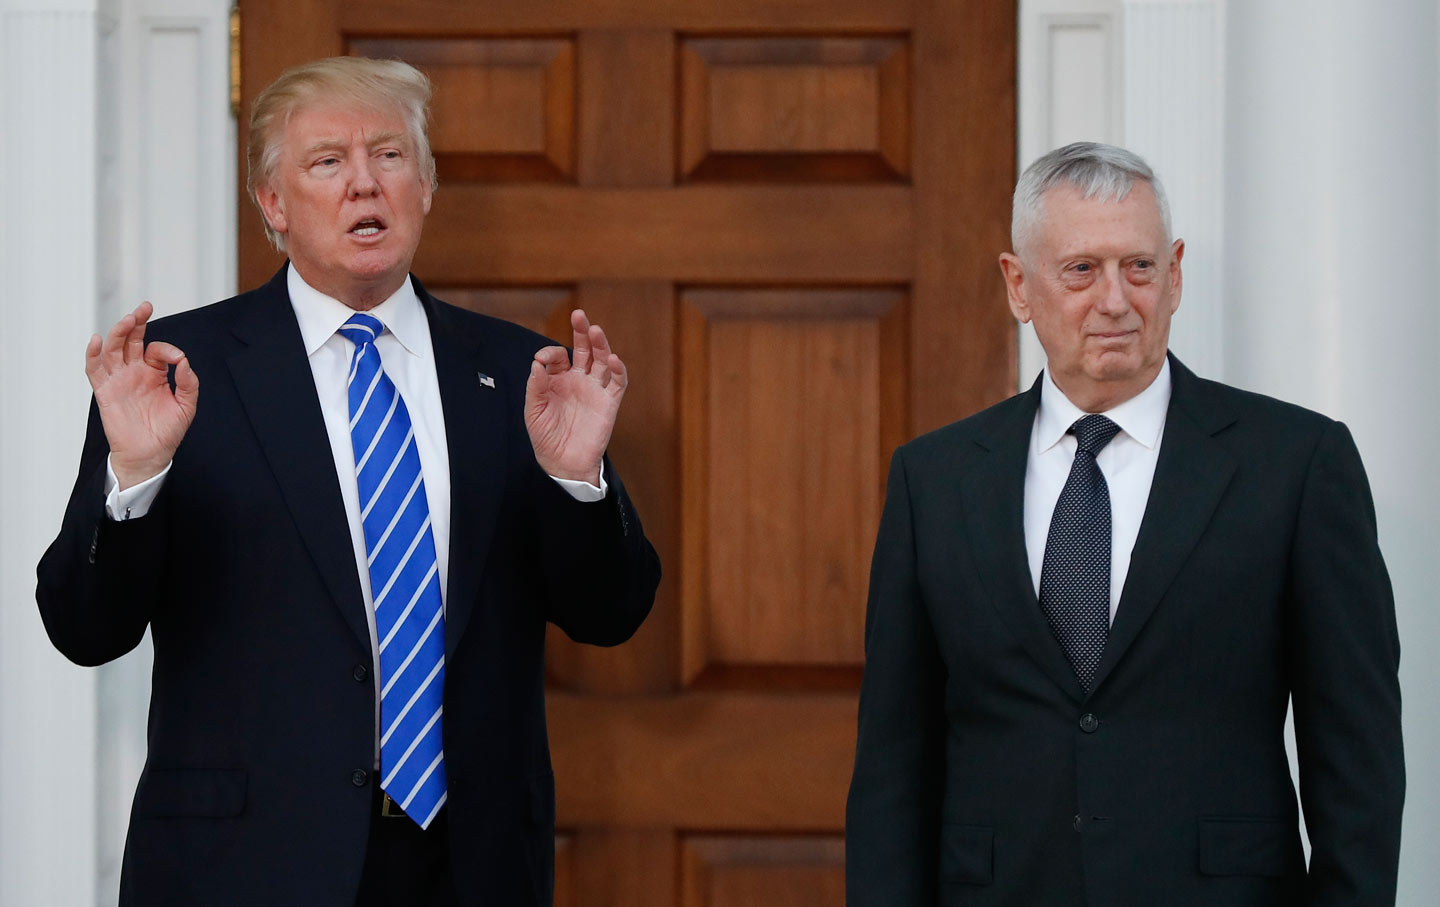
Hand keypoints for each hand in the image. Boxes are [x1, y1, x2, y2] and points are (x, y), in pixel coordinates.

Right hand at [85, 302, 197, 489]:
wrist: (150, 455)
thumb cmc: (167, 431)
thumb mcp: (186, 406)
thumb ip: (188, 383)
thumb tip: (184, 362)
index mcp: (154, 373)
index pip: (156, 349)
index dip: (167, 349)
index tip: (177, 360)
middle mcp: (134, 372)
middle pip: (131, 340)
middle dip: (137, 323)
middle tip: (144, 308)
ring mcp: (118, 380)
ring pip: (113, 349)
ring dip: (119, 333)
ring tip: (128, 320)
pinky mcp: (105, 391)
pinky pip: (95, 369)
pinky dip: (93, 354)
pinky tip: (97, 340)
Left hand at [524, 309, 626, 484]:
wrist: (563, 463)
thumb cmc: (546, 437)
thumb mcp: (533, 411)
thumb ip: (536, 387)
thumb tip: (536, 364)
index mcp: (558, 380)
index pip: (557, 356)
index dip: (549, 354)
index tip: (541, 361)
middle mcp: (578, 380)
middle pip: (583, 349)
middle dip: (581, 331)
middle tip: (579, 315)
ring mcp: (595, 389)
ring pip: (601, 360)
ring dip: (600, 344)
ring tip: (595, 330)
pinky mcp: (609, 402)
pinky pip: (617, 382)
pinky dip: (617, 369)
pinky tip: (611, 358)